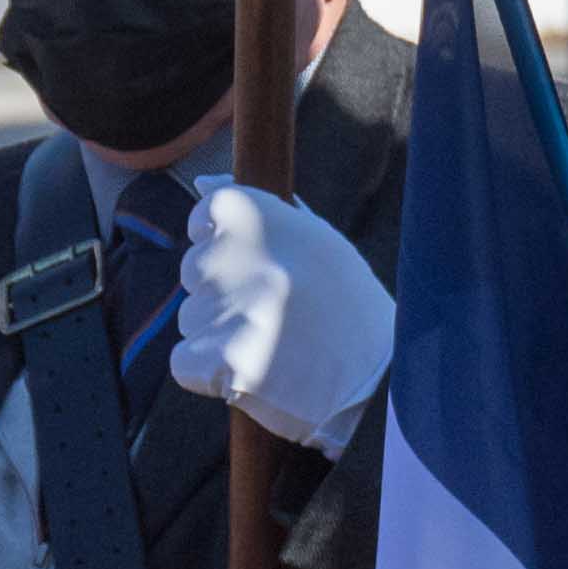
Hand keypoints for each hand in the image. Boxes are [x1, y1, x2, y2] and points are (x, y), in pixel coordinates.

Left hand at [170, 184, 394, 457]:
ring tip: (274, 347)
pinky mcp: (223, 360)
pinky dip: (209, 375)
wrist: (383, 382)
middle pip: (194, 272)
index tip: (254, 269)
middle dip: (222, 295)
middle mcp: (244, 255)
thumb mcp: (317, 242)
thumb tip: (202, 186)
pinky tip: (254, 374)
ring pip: (190, 319)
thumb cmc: (347, 309)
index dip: (224, 247)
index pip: (205, 216)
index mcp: (263, 216)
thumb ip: (259, 212)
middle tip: (275, 315)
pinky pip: (184, 362)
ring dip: (218, 336)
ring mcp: (232, 308)